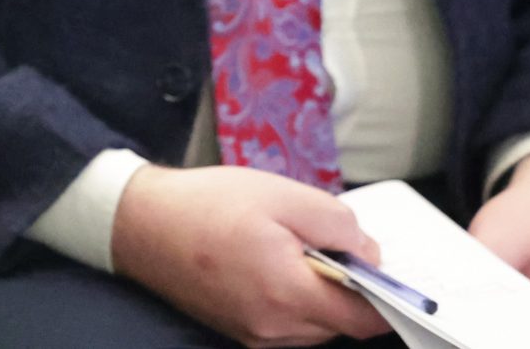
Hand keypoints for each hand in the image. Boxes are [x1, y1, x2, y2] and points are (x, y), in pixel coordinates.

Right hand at [111, 165, 391, 347]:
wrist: (139, 223)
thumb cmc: (207, 203)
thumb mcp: (281, 194)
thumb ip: (337, 224)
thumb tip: (369, 252)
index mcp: (288, 293)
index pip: (364, 319)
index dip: (386, 297)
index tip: (390, 272)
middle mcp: (274, 328)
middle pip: (340, 322)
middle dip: (347, 287)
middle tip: (329, 241)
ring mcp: (254, 334)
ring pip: (314, 324)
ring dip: (319, 292)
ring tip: (293, 247)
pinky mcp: (239, 331)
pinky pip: (287, 323)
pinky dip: (294, 297)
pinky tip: (272, 262)